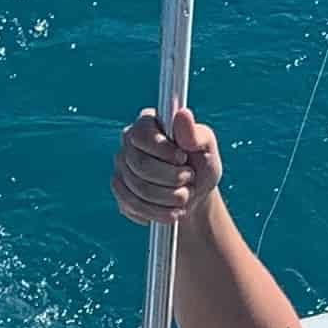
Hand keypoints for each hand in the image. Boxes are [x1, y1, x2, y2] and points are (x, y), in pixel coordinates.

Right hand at [111, 106, 222, 225]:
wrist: (193, 197)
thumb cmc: (201, 167)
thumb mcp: (207, 150)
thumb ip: (196, 134)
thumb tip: (183, 115)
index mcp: (147, 123)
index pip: (141, 134)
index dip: (163, 151)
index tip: (183, 159)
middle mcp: (128, 142)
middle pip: (139, 164)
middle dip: (171, 178)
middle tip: (189, 179)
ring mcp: (121, 166)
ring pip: (138, 189)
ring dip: (168, 198)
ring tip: (185, 196)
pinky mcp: (120, 191)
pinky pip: (131, 205)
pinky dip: (157, 213)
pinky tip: (171, 211)